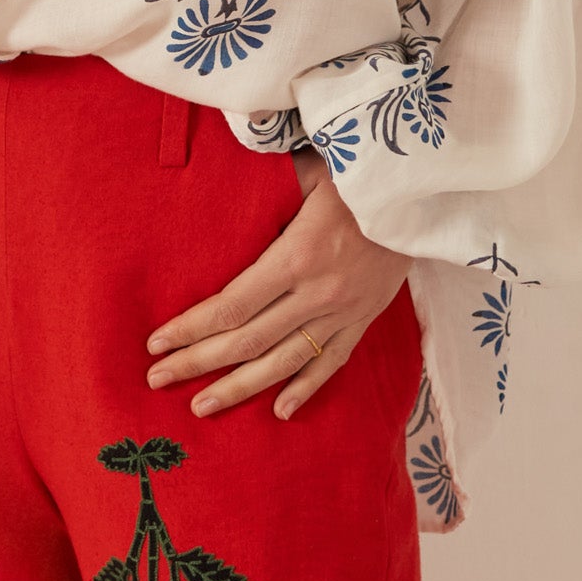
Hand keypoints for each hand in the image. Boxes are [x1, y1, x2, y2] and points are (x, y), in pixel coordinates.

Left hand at [144, 146, 410, 419]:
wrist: (425, 193)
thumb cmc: (359, 172)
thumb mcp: (310, 169)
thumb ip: (268, 183)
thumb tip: (222, 180)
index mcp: (297, 257)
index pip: (231, 306)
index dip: (191, 329)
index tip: (156, 343)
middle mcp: (318, 294)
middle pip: (248, 341)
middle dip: (198, 363)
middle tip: (157, 380)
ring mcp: (344, 312)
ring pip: (284, 363)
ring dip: (240, 389)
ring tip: (202, 407)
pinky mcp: (366, 318)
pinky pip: (331, 362)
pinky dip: (304, 389)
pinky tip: (278, 411)